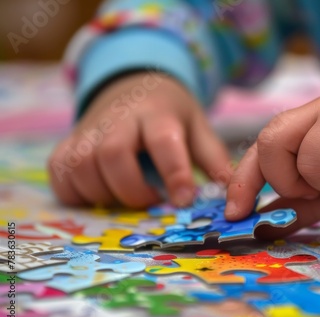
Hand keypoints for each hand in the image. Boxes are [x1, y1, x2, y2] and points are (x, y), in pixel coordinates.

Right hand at [49, 72, 229, 208]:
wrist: (134, 86)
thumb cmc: (169, 114)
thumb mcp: (197, 127)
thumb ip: (213, 159)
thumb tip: (233, 192)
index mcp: (158, 113)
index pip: (163, 141)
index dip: (174, 173)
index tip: (184, 200)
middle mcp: (118, 118)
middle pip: (112, 154)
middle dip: (132, 189)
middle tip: (151, 200)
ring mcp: (88, 130)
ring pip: (81, 166)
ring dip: (103, 193)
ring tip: (128, 197)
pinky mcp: (68, 143)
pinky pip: (60, 173)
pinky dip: (76, 192)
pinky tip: (100, 193)